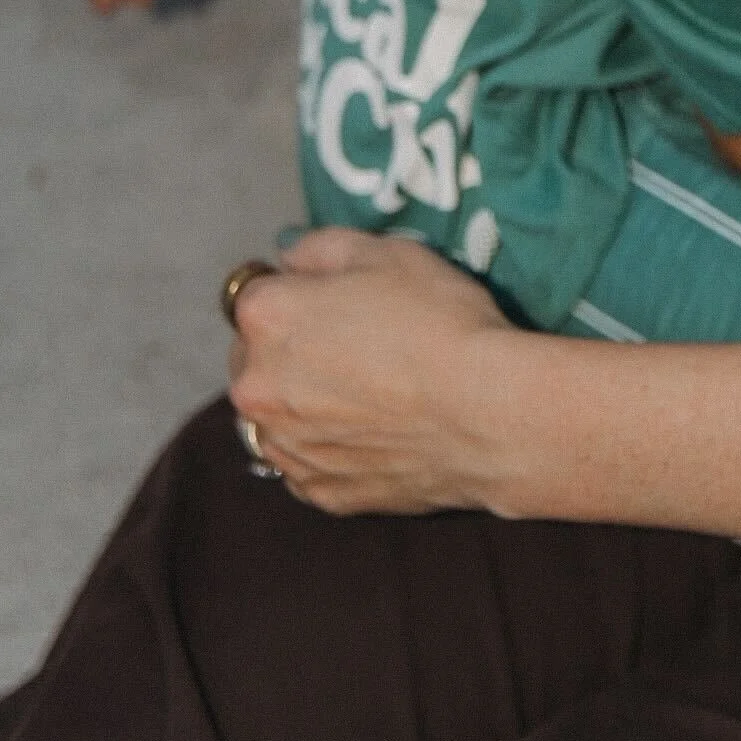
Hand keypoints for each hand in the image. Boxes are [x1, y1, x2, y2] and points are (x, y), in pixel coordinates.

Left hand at [228, 229, 512, 513]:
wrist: (486, 412)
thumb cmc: (438, 320)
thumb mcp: (385, 250)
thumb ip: (320, 248)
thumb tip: (290, 263)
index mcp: (265, 318)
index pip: (254, 292)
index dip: (297, 289)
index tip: (335, 297)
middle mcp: (257, 387)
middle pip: (255, 358)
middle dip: (289, 349)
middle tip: (354, 344)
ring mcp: (285, 448)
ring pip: (276, 416)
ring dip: (302, 402)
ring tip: (365, 392)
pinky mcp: (318, 492)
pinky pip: (308, 462)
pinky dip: (329, 447)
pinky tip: (375, 431)